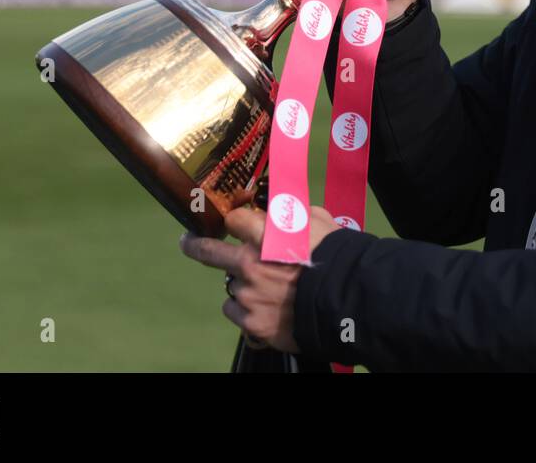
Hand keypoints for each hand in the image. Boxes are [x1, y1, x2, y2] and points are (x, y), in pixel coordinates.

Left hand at [178, 205, 340, 352]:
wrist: (348, 298)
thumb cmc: (336, 255)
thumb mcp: (318, 221)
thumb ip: (292, 214)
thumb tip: (280, 211)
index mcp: (264, 235)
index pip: (232, 219)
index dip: (236, 220)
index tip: (234, 223)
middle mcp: (249, 263)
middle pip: (206, 251)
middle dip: (193, 245)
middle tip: (187, 242)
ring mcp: (247, 295)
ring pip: (231, 287)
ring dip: (243, 285)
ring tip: (268, 290)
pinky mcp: (251, 323)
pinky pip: (237, 313)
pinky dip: (248, 311)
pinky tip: (268, 309)